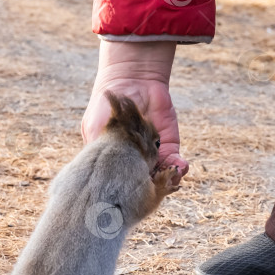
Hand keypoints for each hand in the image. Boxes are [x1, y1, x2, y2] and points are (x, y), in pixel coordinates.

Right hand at [82, 41, 187, 181]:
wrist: (130, 80)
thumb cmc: (106, 106)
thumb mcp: (94, 129)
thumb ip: (95, 151)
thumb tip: (99, 178)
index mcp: (116, 162)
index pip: (124, 184)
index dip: (129, 192)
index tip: (133, 195)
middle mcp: (134, 161)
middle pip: (145, 184)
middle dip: (152, 189)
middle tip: (155, 191)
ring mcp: (152, 154)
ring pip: (161, 176)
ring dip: (167, 181)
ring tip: (170, 180)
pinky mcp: (169, 143)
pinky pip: (175, 161)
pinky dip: (179, 166)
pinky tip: (179, 167)